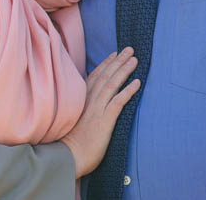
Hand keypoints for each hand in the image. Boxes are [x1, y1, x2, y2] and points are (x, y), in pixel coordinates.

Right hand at [60, 47, 140, 177]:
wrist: (68, 156)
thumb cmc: (71, 141)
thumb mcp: (74, 119)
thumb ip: (81, 108)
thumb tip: (88, 104)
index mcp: (81, 99)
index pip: (95, 76)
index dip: (106, 64)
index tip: (115, 54)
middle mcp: (89, 100)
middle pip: (105, 75)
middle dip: (118, 61)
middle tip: (129, 49)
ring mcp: (97, 109)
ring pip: (112, 84)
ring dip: (124, 70)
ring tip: (135, 60)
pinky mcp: (104, 120)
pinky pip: (118, 101)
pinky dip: (128, 90)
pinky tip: (137, 82)